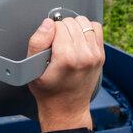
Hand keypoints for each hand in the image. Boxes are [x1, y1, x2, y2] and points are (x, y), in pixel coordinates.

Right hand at [26, 15, 103, 131]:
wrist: (66, 109)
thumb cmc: (48, 91)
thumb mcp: (31, 70)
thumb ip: (37, 42)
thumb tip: (48, 23)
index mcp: (67, 58)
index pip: (58, 25)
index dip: (50, 33)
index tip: (48, 46)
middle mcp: (85, 55)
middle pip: (72, 22)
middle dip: (62, 30)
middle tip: (56, 46)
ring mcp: (95, 55)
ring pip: (84, 22)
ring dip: (74, 28)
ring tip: (67, 42)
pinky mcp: (101, 56)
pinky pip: (96, 29)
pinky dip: (86, 30)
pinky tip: (78, 41)